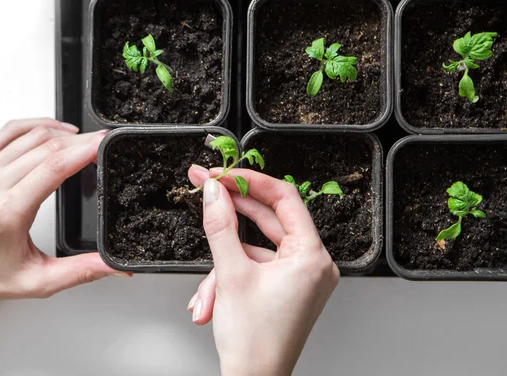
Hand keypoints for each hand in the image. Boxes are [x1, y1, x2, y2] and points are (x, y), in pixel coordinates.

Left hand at [0, 118, 129, 305]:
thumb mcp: (42, 281)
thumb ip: (83, 271)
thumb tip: (117, 265)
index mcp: (7, 212)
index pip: (54, 167)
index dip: (84, 150)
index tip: (105, 143)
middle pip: (45, 147)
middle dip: (80, 141)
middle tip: (103, 142)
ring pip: (28, 134)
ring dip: (61, 132)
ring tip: (83, 139)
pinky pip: (8, 131)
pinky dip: (35, 125)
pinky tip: (52, 130)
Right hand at [187, 166, 338, 375]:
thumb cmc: (254, 343)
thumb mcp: (230, 274)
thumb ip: (221, 225)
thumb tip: (214, 192)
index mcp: (311, 256)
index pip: (284, 198)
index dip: (249, 181)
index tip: (223, 174)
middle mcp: (312, 264)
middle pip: (269, 220)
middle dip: (231, 214)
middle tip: (206, 190)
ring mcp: (300, 277)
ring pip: (255, 249)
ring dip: (224, 266)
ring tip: (207, 294)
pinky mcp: (287, 287)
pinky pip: (256, 267)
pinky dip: (231, 278)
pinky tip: (212, 301)